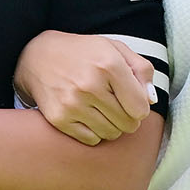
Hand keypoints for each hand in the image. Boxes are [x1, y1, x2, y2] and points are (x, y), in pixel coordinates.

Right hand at [14, 31, 156, 145]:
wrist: (38, 57)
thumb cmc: (83, 53)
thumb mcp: (115, 49)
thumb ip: (141, 70)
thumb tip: (151, 99)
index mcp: (109, 65)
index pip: (140, 108)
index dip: (140, 107)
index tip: (132, 100)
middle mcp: (90, 86)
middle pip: (128, 124)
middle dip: (128, 118)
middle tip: (117, 105)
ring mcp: (72, 104)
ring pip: (111, 134)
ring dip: (112, 126)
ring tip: (102, 110)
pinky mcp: (59, 119)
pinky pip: (91, 140)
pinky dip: (94, 132)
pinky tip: (87, 116)